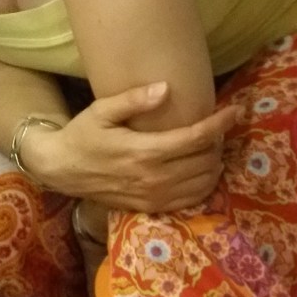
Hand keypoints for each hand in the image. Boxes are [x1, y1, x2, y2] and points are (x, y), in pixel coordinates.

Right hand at [25, 82, 239, 212]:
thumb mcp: (100, 111)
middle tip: (216, 127)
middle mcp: (153, 177)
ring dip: (214, 163)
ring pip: (204, 182)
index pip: (194, 138)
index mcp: (142, 151)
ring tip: (210, 147)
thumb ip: (133, 100)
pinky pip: (192, 200)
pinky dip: (205, 185)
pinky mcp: (151, 207)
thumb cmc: (81, 135)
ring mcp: (154, 196)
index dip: (219, 124)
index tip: (235, 111)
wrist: (61, 169)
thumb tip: (166, 88)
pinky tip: (201, 170)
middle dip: (218, 142)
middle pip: (205, 160)